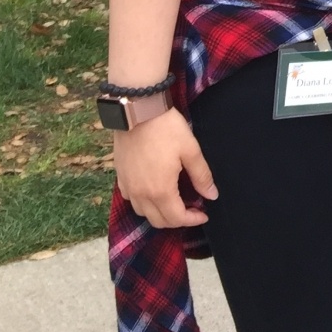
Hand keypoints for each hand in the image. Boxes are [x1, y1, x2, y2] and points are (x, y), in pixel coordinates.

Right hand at [113, 107, 216, 228]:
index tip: (204, 214)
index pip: (176, 218)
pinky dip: (144, 203)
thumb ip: (201, 176)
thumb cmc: (167, 129)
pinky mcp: (120, 177)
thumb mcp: (191, 150)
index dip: (192, 220)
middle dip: (177, 220)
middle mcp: (141, 194)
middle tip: (191, 209)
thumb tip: (212, 195)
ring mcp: (128, 187)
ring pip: (143, 213)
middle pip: (158, 221)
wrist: (138, 111)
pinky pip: (131, 200)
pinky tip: (154, 191)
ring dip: (159, 214)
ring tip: (174, 202)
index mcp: (160, 190)